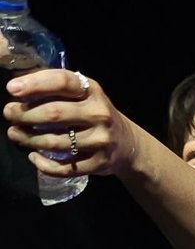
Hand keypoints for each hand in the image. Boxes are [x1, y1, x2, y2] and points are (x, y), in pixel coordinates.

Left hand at [4, 67, 137, 180]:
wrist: (128, 145)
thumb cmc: (95, 115)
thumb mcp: (85, 95)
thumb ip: (59, 89)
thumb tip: (19, 88)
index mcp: (93, 91)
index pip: (62, 81)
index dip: (35, 84)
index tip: (12, 89)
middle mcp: (99, 114)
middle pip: (54, 114)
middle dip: (25, 114)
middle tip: (9, 114)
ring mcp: (100, 141)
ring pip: (56, 142)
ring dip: (29, 139)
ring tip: (15, 135)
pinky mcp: (99, 164)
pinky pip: (65, 167)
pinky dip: (45, 165)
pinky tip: (34, 158)